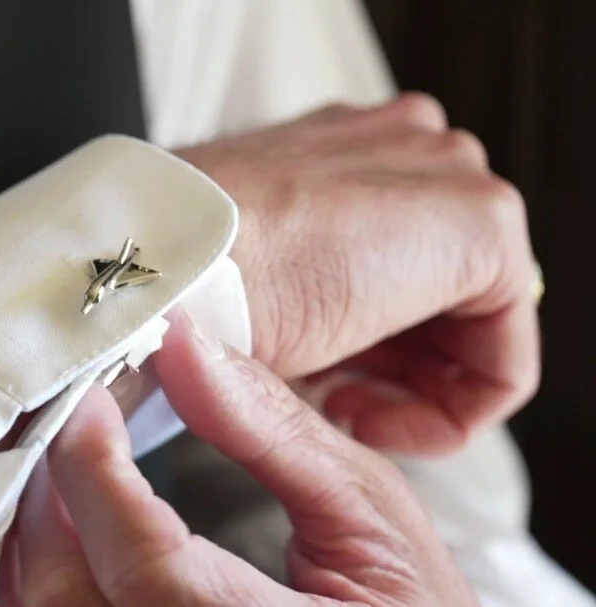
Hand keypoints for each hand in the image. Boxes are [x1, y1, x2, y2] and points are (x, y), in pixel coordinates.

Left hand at [0, 310, 476, 606]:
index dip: (94, 470)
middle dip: (52, 498)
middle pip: (62, 595)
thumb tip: (186, 342)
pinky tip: (74, 523)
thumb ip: (273, 430)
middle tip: (76, 423)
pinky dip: (50, 567)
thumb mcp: (370, 514)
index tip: (88, 400)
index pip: (140, 564)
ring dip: (42, 532)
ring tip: (75, 465)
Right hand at [177, 94, 540, 453]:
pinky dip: (446, 411)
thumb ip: (287, 279)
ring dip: (407, 390)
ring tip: (338, 411)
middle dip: (387, 365)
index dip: (360, 345)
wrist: (163, 264)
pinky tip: (364, 419)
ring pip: (470, 323)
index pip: (390, 261)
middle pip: (436, 291)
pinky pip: (500, 354)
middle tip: (328, 402)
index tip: (315, 384)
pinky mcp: (481, 223)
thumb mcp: (234, 276)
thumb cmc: (178, 276)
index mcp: (342, 148)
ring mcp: (445, 172)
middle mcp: (402, 144)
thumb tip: (297, 329)